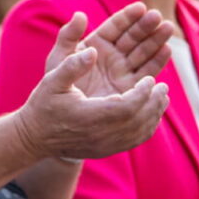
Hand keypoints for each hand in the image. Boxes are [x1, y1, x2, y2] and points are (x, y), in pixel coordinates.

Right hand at [15, 44, 169, 160]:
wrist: (36, 137)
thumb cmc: (43, 105)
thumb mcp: (51, 80)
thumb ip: (72, 64)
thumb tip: (93, 49)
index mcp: (89, 116)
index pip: (126, 107)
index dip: (142, 94)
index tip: (150, 79)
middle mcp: (100, 134)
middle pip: (138, 120)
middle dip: (153, 102)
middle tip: (162, 85)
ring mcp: (106, 145)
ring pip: (140, 131)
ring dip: (155, 113)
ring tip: (161, 96)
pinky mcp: (108, 149)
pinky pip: (136, 139)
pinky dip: (148, 125)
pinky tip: (151, 112)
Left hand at [45, 5, 172, 96]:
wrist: (61, 116)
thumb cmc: (56, 83)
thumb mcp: (59, 58)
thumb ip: (68, 36)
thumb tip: (80, 15)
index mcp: (96, 44)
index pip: (115, 27)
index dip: (127, 17)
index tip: (140, 7)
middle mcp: (113, 56)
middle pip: (133, 37)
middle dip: (146, 26)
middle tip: (158, 16)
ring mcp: (124, 71)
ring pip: (143, 52)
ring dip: (156, 41)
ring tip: (167, 29)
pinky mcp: (132, 88)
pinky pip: (147, 73)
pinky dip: (157, 61)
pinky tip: (166, 50)